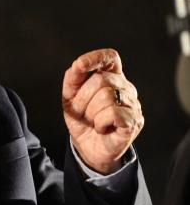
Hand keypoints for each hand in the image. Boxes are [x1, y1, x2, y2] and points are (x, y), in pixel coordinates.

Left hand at [62, 49, 143, 173]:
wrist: (87, 146)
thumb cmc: (81, 119)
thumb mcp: (70, 97)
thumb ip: (73, 78)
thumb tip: (77, 65)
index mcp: (111, 76)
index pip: (110, 58)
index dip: (96, 58)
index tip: (79, 65)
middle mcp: (125, 87)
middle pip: (101, 79)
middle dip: (82, 98)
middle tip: (82, 112)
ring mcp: (132, 104)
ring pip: (106, 96)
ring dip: (90, 112)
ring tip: (92, 121)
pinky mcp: (134, 121)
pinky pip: (113, 113)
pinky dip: (100, 122)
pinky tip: (102, 128)